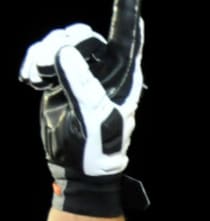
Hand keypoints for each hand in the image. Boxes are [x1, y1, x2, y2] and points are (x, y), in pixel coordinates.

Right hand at [19, 0, 144, 216]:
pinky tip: (31, 80)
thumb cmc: (95, 146)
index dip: (127, 14)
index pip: (128, 38)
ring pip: (60, 41)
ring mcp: (82, 72)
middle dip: (62, 44)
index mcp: (123, 78)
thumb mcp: (90, 117)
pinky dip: (34, 62)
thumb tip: (67, 52)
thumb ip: (81, 84)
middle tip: (47, 68)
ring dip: (42, 55)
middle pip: (84, 34)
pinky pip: (44, 54)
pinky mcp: (62, 77)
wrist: (75, 165)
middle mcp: (105, 71)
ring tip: (37, 78)